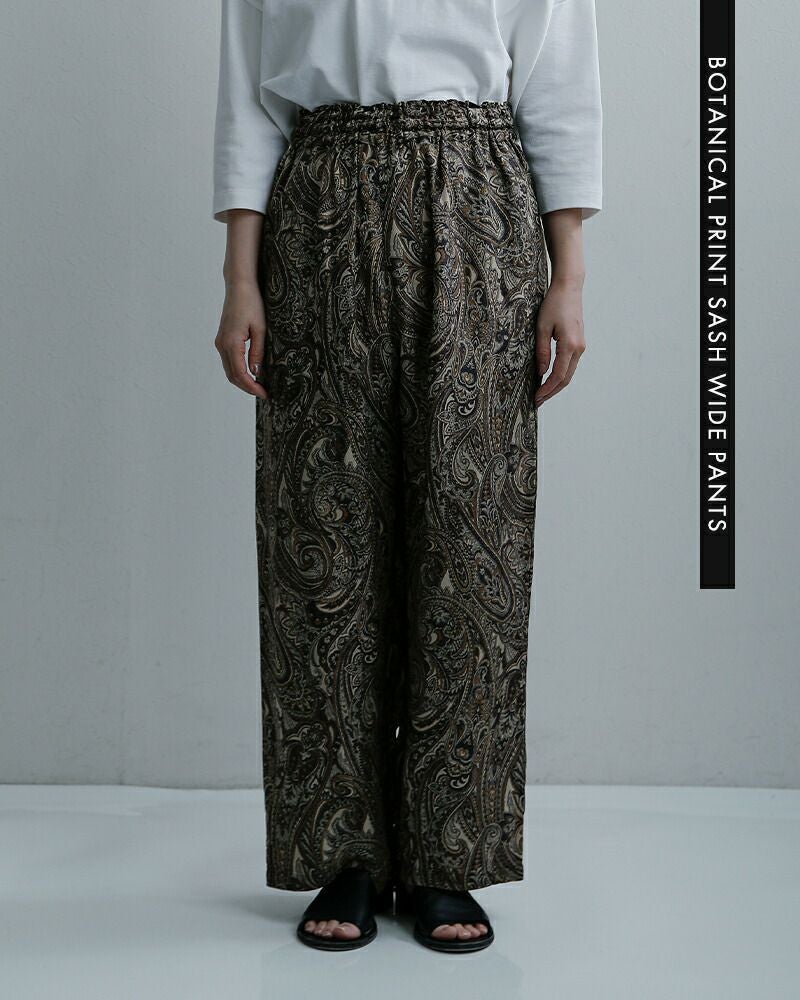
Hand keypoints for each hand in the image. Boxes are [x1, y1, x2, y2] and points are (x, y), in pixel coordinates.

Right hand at [215, 278, 267, 398]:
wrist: (239, 286)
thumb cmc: (252, 303)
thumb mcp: (260, 329)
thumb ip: (257, 352)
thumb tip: (256, 373)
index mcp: (231, 343)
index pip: (240, 374)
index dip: (252, 387)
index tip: (265, 394)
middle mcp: (221, 345)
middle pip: (232, 376)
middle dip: (247, 387)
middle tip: (264, 393)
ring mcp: (220, 342)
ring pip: (229, 370)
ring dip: (242, 380)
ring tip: (259, 386)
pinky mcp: (222, 339)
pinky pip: (229, 361)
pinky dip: (238, 371)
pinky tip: (251, 373)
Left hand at [534, 276, 585, 406]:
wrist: (569, 287)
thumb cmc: (553, 304)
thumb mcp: (542, 327)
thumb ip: (542, 351)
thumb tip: (541, 372)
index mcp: (570, 345)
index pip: (558, 375)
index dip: (547, 389)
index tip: (536, 398)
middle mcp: (579, 348)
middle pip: (566, 378)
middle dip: (552, 392)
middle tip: (537, 401)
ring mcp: (581, 346)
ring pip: (569, 372)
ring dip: (556, 385)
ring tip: (542, 393)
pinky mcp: (579, 342)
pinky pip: (570, 364)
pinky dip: (561, 374)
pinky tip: (550, 378)